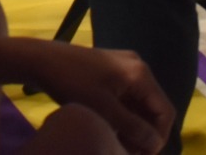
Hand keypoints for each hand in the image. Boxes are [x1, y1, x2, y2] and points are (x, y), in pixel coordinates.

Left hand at [26, 43, 177, 154]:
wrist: (41, 59)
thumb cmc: (73, 83)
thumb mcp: (104, 110)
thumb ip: (133, 128)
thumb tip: (156, 144)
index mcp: (140, 74)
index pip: (164, 111)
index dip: (159, 137)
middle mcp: (137, 67)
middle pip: (152, 107)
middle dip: (145, 133)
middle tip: (130, 153)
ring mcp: (124, 67)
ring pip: (138, 104)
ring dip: (133, 126)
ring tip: (120, 146)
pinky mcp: (110, 71)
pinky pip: (126, 97)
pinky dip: (123, 116)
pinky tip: (112, 131)